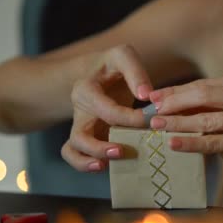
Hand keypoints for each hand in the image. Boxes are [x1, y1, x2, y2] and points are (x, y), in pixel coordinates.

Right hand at [61, 45, 150, 171]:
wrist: (99, 71)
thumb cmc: (113, 65)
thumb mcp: (123, 56)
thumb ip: (136, 72)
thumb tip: (147, 96)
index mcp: (86, 90)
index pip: (106, 109)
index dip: (129, 118)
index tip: (149, 121)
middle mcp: (79, 111)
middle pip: (79, 135)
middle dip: (99, 147)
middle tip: (123, 151)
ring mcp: (81, 126)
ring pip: (73, 149)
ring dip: (89, 160)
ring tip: (109, 164)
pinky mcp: (87, 136)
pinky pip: (75, 154)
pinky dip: (85, 164)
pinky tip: (106, 166)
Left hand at [149, 73, 222, 179]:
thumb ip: (210, 105)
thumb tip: (167, 104)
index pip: (203, 84)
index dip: (175, 91)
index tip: (153, 97)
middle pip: (203, 95)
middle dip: (173, 102)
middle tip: (151, 110)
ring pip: (205, 119)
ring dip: (177, 122)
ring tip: (155, 126)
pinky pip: (213, 141)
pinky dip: (190, 143)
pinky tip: (173, 143)